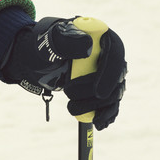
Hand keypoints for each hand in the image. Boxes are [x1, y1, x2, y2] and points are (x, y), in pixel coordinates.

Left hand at [2, 17, 125, 126]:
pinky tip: (98, 122)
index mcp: (101, 36)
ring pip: (114, 94)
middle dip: (95, 94)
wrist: (43, 58)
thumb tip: (88, 45)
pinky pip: (112, 104)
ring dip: (94, 106)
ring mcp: (110, 72)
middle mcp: (110, 54)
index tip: (97, 92)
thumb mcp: (52, 40)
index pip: (115, 53)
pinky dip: (106, 115)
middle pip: (116, 77)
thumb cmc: (48, 45)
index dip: (109, 74)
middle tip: (69, 94)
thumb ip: (68, 40)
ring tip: (71, 107)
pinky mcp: (106, 88)